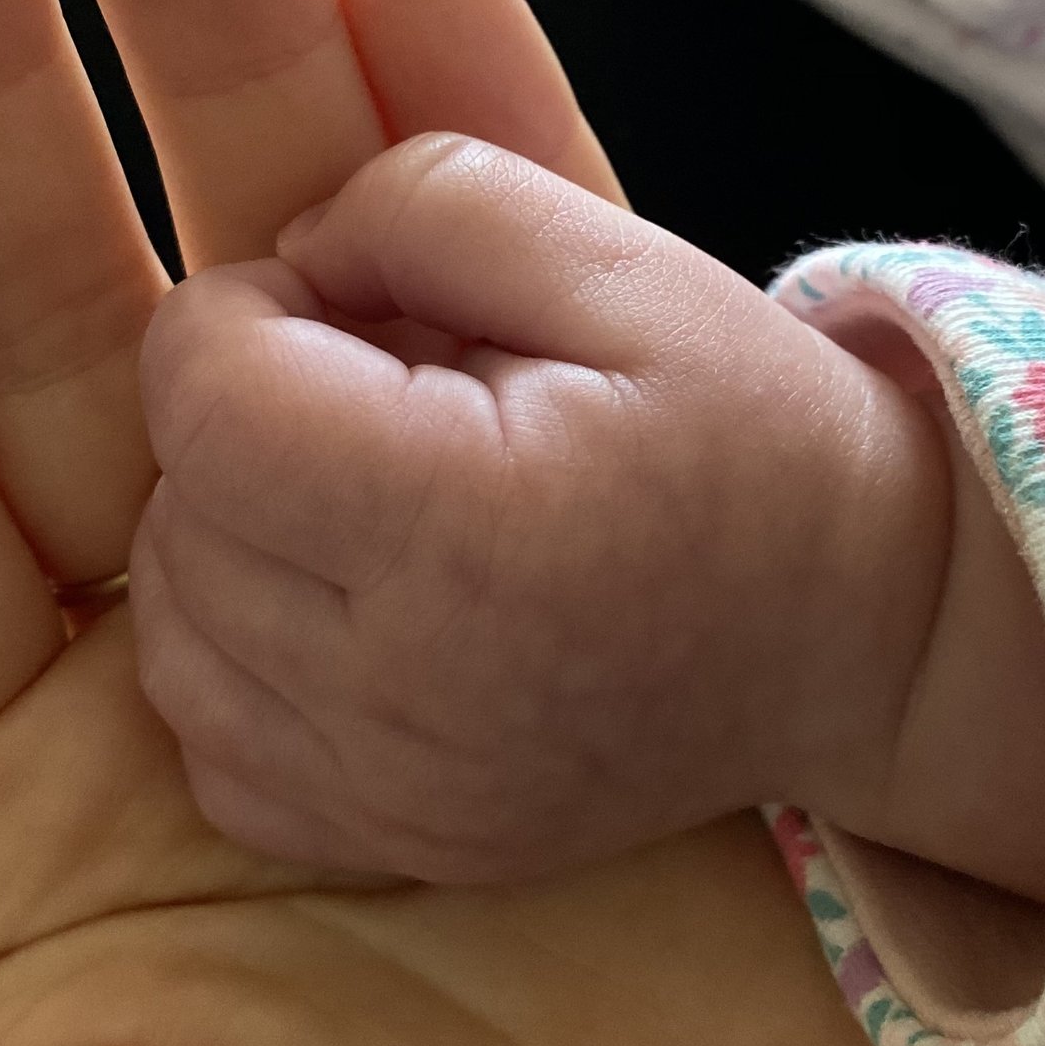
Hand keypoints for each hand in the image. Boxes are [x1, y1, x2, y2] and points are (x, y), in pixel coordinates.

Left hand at [129, 129, 959, 885]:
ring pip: (174, 631)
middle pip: (179, 511)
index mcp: (469, 524)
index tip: (356, 316)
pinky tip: (360, 615)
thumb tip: (285, 257)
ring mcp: (398, 791)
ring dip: (235, 543)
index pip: (204, 390)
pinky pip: (214, 745)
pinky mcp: (399, 843)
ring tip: (374, 506)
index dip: (252, 314)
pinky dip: (250, 667)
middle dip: (249, 425)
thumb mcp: (627, 262)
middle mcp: (411, 689)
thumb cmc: (762, 441)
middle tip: (388, 407)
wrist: (870, 638)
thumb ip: (429, 202)